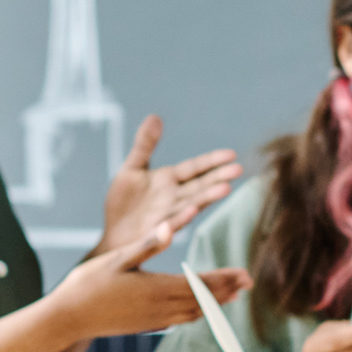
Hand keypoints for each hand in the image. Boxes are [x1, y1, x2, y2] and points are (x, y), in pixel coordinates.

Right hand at [52, 230, 249, 340]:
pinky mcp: (147, 325)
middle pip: (204, 299)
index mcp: (157, 288)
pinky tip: (200, 308)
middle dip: (228, 289)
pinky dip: (198, 312)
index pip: (201, 283)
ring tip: (233, 294)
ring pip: (195, 312)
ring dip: (216, 303)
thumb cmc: (88, 284)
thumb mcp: (117, 258)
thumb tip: (171, 226)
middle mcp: (161, 307)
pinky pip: (180, 320)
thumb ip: (148, 243)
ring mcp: (155, 320)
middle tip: (249, 282)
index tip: (245, 274)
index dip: (225, 278)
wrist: (68, 319)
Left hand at [99, 115, 239, 259]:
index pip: (195, 168)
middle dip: (218, 178)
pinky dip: (180, 219)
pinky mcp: (157, 233)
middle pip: (200, 186)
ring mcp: (168, 215)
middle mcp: (174, 197)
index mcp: (169, 179)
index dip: (212, 161)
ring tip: (225, 189)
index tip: (231, 154)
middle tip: (238, 169)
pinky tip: (189, 212)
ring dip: (207, 198)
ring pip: (192, 205)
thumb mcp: (132, 168)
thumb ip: (145, 145)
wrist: (113, 235)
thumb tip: (155, 116)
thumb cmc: (124, 203)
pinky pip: (169, 226)